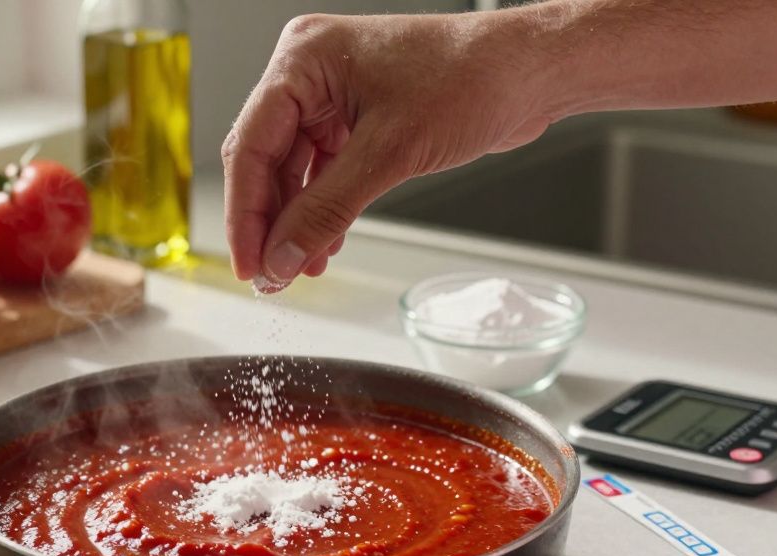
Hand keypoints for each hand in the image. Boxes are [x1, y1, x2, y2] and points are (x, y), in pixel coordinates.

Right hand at [222, 11, 552, 291]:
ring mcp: (335, 96)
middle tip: (268, 276)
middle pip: (267, 160)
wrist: (531, 73)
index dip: (245, 213)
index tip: (248, 263)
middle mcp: (311, 73)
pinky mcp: (359, 118)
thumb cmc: (473, 77)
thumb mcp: (391, 152)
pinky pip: (325, 172)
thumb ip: (327, 210)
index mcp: (303, 58)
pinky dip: (324, 210)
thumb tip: (281, 257)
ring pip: (295, 171)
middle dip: (269, 223)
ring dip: (297, 223)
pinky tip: (323, 247)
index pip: (251, 145)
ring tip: (295, 270)